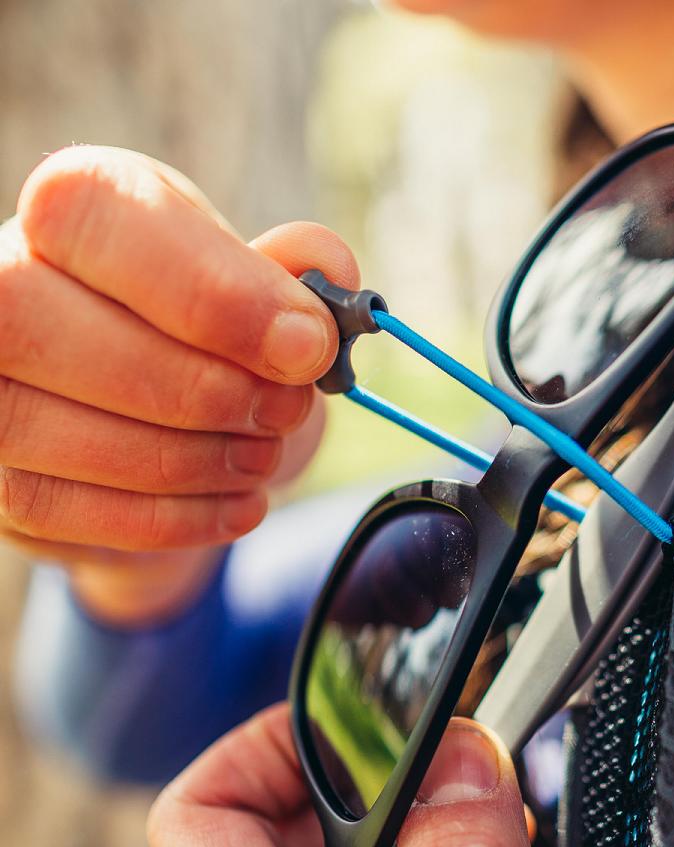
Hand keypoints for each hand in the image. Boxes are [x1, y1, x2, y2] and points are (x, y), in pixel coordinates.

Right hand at [0, 146, 356, 623]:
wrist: (178, 428)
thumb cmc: (219, 342)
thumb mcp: (266, 291)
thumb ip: (297, 272)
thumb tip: (327, 270)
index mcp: (74, 208)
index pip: (96, 216)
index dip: (214, 290)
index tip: (307, 346)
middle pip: (53, 327)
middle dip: (203, 388)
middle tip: (285, 410)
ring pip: (59, 430)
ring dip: (196, 460)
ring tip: (262, 455)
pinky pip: (70, 512)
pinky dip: (178, 517)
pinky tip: (240, 503)